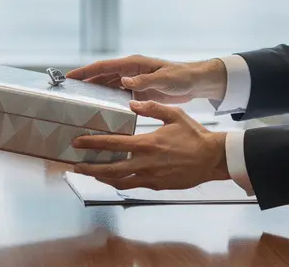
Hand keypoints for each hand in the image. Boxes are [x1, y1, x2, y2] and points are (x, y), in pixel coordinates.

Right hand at [66, 55, 227, 103]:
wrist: (196, 82)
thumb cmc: (182, 76)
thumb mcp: (164, 79)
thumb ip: (144, 80)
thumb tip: (124, 81)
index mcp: (133, 64)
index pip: (103, 67)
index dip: (85, 71)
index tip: (69, 77)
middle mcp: (129, 71)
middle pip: (101, 76)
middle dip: (84, 82)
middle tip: (68, 92)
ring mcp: (133, 81)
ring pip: (107, 86)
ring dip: (94, 92)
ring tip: (79, 102)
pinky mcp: (138, 91)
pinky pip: (117, 95)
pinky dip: (108, 100)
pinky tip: (101, 109)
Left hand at [71, 101, 229, 189]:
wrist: (213, 159)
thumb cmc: (194, 136)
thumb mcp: (174, 115)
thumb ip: (151, 108)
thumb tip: (132, 102)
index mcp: (146, 144)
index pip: (112, 144)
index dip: (92, 144)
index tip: (78, 142)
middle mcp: (145, 163)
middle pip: (110, 169)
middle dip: (90, 168)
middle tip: (75, 165)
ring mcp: (151, 177)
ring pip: (120, 181)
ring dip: (102, 178)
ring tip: (90, 173)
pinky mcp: (157, 186)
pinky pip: (133, 186)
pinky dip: (120, 183)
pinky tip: (113, 179)